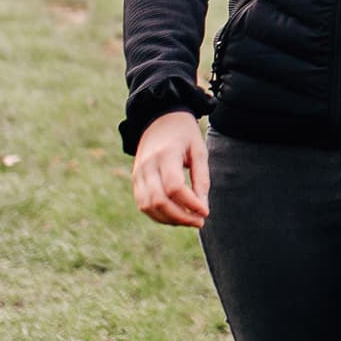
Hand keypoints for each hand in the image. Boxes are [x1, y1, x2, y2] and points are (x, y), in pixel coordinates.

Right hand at [131, 111, 208, 227]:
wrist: (160, 118)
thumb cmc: (184, 134)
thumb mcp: (199, 150)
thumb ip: (201, 178)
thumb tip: (202, 207)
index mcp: (165, 154)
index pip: (174, 187)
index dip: (190, 203)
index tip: (206, 212)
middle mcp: (147, 165)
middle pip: (159, 200)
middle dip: (180, 217)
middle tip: (199, 221)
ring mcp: (138, 173)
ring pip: (148, 206)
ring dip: (169, 219)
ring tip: (189, 220)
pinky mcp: (135, 179)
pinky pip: (143, 204)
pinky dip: (158, 215)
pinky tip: (175, 216)